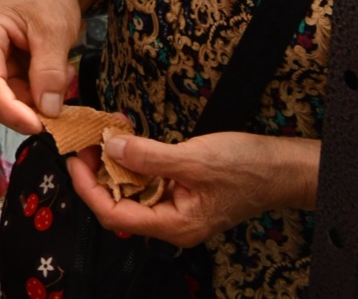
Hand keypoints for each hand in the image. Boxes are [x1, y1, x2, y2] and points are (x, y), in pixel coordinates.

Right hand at [0, 0, 87, 134]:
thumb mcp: (55, 32)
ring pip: (2, 98)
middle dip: (22, 109)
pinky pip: (13, 91)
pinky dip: (35, 94)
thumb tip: (48, 111)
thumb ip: (50, 72)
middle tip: (58, 108)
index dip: (10, 110)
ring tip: (62, 80)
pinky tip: (54, 77)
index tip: (39, 127)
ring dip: (32, 102)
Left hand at [68, 133, 319, 246]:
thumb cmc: (249, 169)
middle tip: (85, 141)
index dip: (88, 188)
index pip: (114, 215)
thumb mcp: (195, 159)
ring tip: (103, 133)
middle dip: (97, 171)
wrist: (284, 168)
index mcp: (174, 224)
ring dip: (114, 160)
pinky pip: (147, 177)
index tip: (74, 161)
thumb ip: (150, 156)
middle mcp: (171, 221)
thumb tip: (110, 148)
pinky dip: (133, 157)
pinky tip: (126, 135)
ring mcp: (175, 206)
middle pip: (117, 202)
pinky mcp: (180, 190)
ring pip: (130, 187)